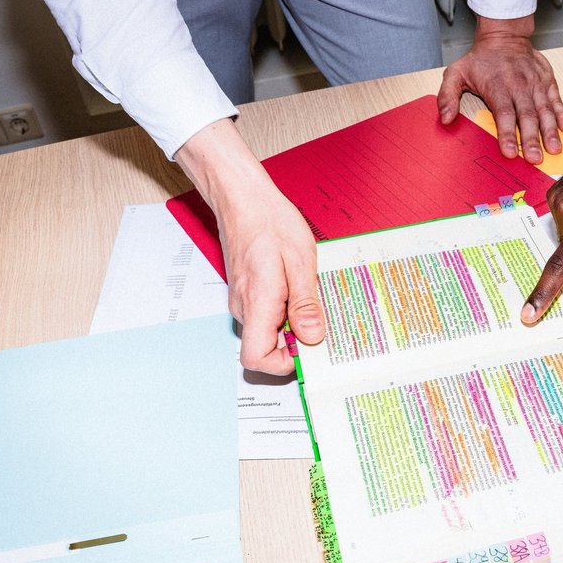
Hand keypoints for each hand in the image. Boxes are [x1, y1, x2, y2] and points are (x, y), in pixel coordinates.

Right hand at [176, 119, 325, 374]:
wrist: (242, 198)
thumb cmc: (268, 221)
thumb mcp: (300, 260)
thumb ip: (305, 303)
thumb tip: (312, 336)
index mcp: (257, 302)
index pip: (256, 358)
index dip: (284, 364)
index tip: (309, 349)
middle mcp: (244, 307)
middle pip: (265, 349)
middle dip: (295, 343)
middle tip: (320, 321)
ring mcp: (243, 302)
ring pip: (268, 332)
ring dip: (292, 324)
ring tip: (310, 298)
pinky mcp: (247, 294)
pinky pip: (266, 316)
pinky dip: (285, 311)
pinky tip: (299, 289)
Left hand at [438, 15, 562, 163]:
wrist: (505, 37)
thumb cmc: (480, 60)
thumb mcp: (456, 73)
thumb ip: (447, 96)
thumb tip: (445, 119)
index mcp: (497, 86)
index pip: (503, 113)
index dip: (507, 133)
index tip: (510, 152)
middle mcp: (519, 86)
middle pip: (526, 115)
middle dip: (532, 139)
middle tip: (535, 159)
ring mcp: (535, 84)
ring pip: (544, 110)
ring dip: (550, 131)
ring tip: (554, 149)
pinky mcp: (547, 82)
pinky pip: (557, 100)